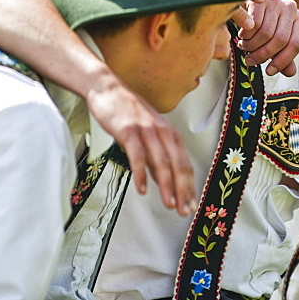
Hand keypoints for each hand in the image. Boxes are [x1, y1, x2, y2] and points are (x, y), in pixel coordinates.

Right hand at [84, 81, 195, 215]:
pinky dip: (141, 173)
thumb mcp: (148, 134)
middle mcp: (163, 132)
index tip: (191, 206)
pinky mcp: (129, 130)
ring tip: (169, 204)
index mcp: (171, 134)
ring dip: (167, 185)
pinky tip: (142, 188)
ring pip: (161, 161)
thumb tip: (165, 183)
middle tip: (184, 210)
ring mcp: (146, 130)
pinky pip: (138, 155)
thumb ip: (157, 157)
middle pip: (178, 164)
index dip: (189, 187)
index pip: (185, 165)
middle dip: (183, 190)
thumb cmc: (128, 113)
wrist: (107, 89)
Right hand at [231, 0, 298, 75]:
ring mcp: (276, 1)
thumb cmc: (264, 21)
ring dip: (252, 46)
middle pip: (280, 40)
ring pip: (265, 34)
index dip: (282, 61)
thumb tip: (290, 73)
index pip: (295, 45)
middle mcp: (291, 7)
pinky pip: (253, 25)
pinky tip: (242, 35)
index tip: (270, 72)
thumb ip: (283, 55)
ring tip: (245, 46)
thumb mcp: (275, 37)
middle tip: (250, 61)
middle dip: (263, 55)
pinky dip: (246, 35)